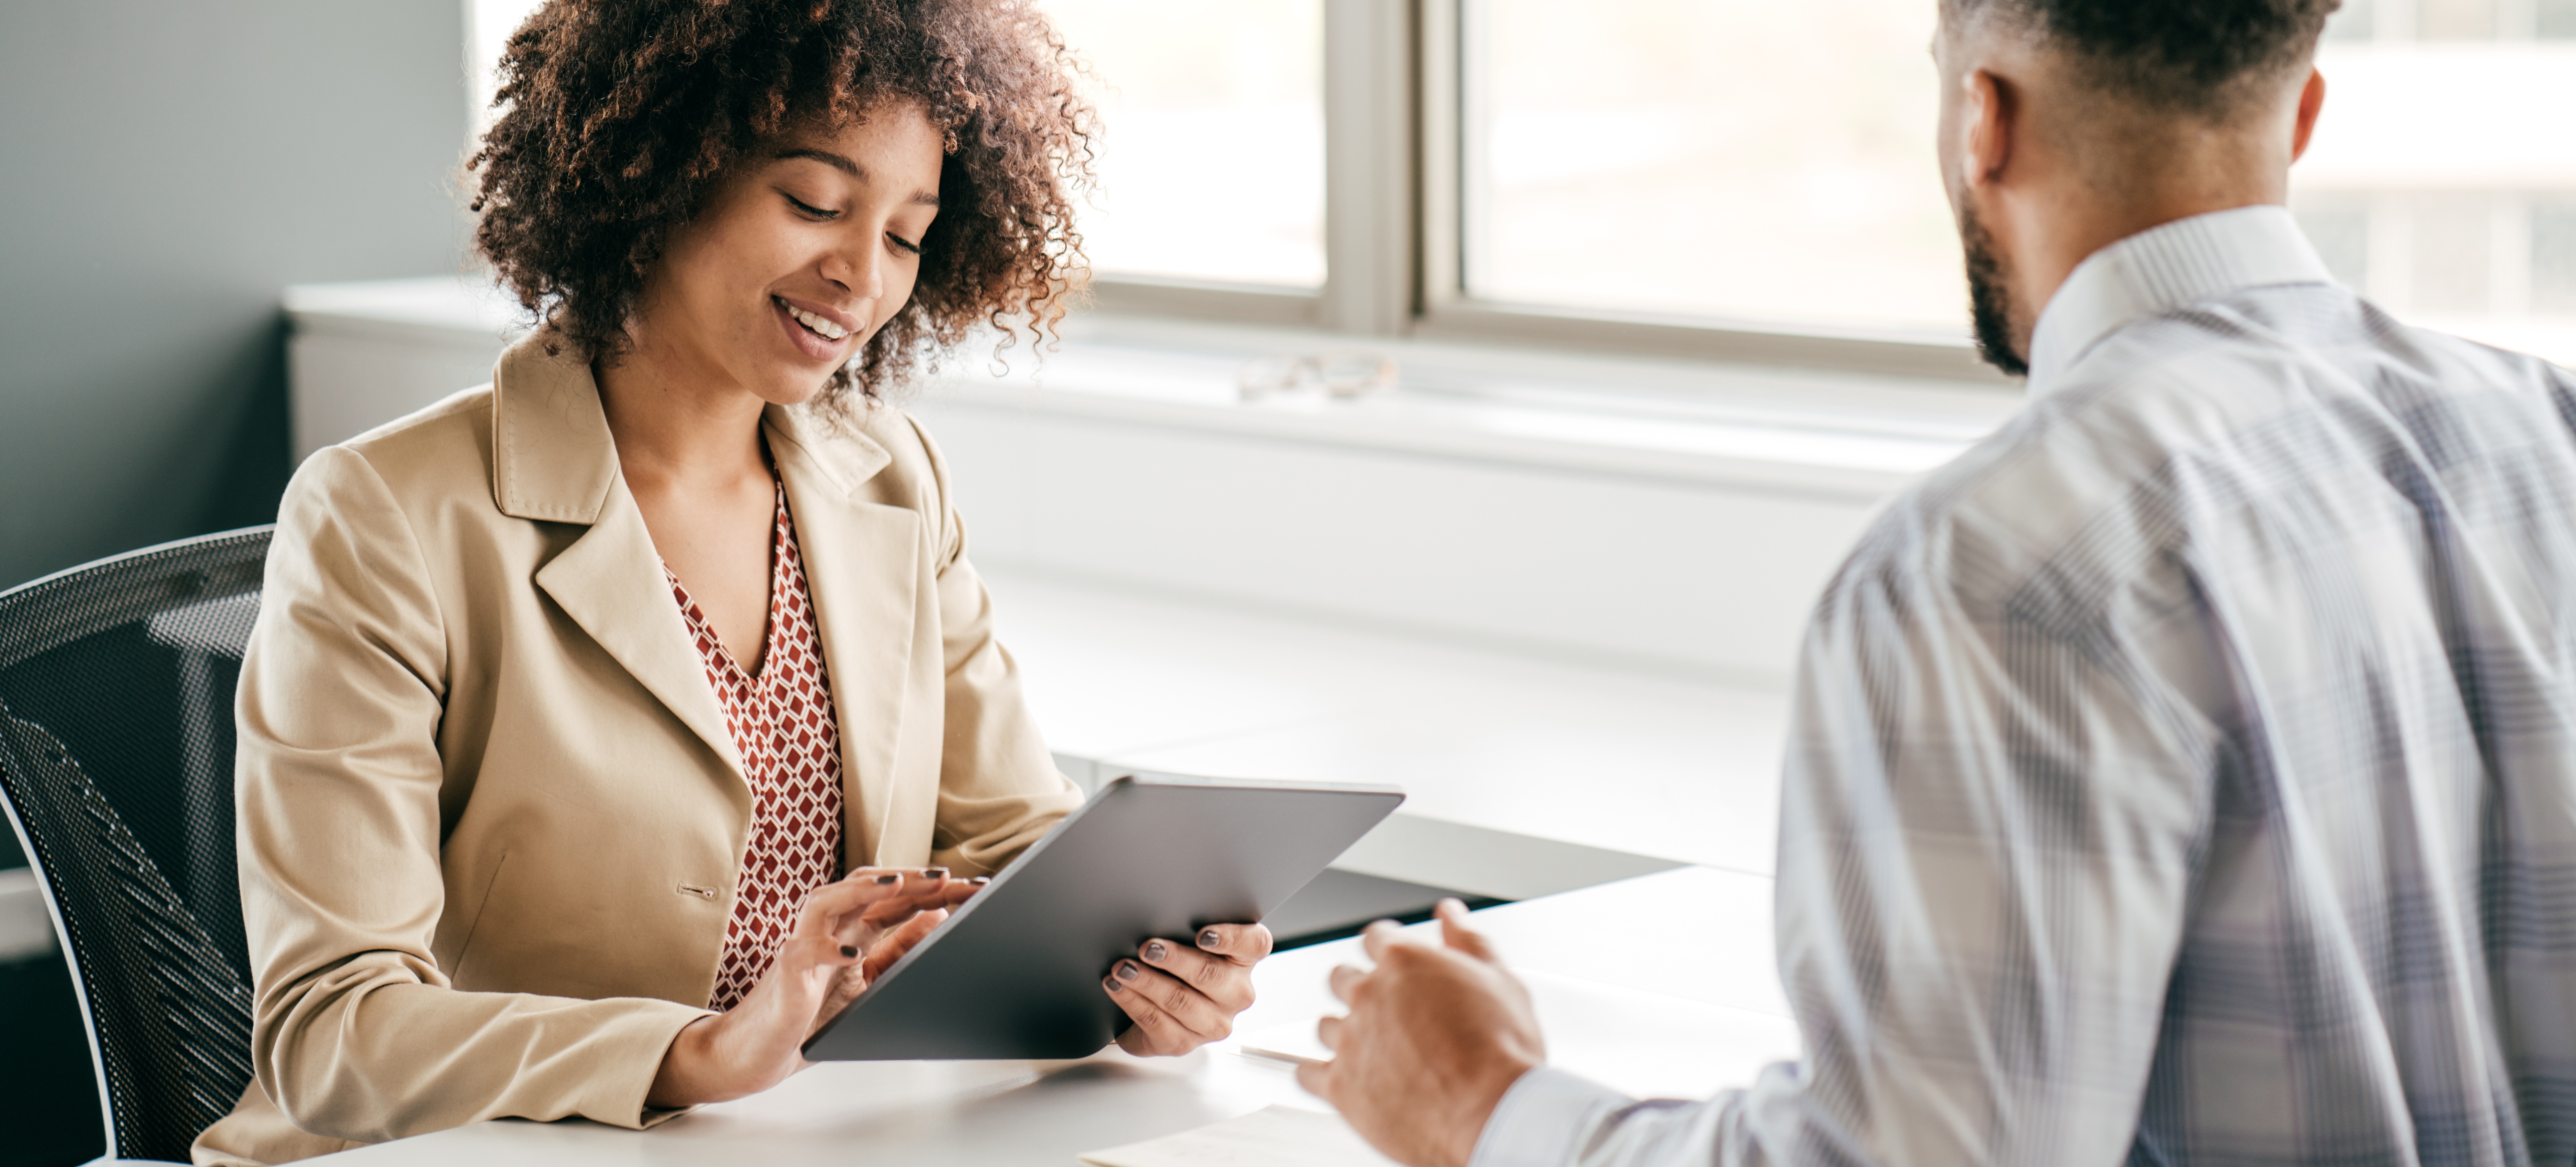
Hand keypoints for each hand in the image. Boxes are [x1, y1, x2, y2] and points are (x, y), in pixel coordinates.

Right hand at [648, 867, 983, 1106]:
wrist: (757, 1052)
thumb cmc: (810, 1017)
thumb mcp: (869, 981)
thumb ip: (898, 949)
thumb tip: (938, 916)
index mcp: (853, 931)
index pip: (897, 899)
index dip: (935, 890)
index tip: (975, 887)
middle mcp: (828, 929)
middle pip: (868, 888)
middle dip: (910, 878)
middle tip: (949, 877)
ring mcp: (804, 945)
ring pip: (829, 900)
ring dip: (864, 890)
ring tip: (898, 885)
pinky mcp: (786, 970)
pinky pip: (805, 950)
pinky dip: (827, 948)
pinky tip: (851, 954)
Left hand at [1102, 921, 1272, 1055]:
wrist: (1157, 1009)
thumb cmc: (1176, 966)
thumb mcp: (1188, 944)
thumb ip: (1186, 929)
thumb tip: (1159, 915)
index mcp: (1244, 961)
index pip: (1255, 944)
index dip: (1232, 938)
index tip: (1203, 934)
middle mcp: (1236, 994)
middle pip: (1210, 975)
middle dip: (1175, 960)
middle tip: (1147, 947)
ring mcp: (1213, 1023)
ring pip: (1180, 1001)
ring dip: (1147, 982)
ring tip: (1123, 968)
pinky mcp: (1185, 1043)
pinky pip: (1156, 1021)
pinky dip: (1132, 1001)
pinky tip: (1117, 987)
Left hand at [1295, 900, 1543, 1166]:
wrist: (1492, 1112)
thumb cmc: (1500, 1051)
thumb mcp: (1499, 979)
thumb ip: (1468, 940)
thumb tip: (1449, 913)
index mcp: (1404, 962)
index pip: (1377, 937)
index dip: (1390, 949)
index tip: (1395, 963)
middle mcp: (1368, 995)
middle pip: (1342, 978)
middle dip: (1362, 989)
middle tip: (1389, 1011)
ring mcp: (1350, 1041)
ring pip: (1325, 1026)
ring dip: (1345, 1033)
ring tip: (1376, 1051)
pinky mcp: (1340, 1086)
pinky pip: (1307, 1073)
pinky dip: (1319, 1074)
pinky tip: (1341, 1077)